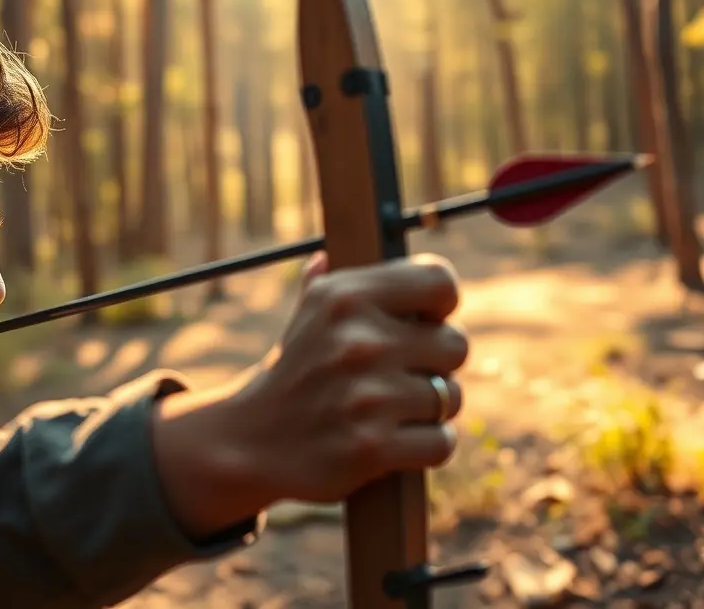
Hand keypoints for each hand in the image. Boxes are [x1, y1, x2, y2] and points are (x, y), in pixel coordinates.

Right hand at [151, 252, 467, 538]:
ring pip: (449, 397)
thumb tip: (327, 257)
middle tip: (402, 376)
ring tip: (393, 411)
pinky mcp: (372, 446)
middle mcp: (359, 341)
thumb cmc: (290, 375)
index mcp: (345, 297)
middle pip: (456, 345)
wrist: (247, 442)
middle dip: (435, 365)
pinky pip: (441, 443)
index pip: (440, 283)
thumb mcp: (303, 319)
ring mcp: (367, 396)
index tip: (423, 324)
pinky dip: (425, 447)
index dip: (439, 307)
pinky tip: (395, 442)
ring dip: (430, 410)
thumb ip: (323, 284)